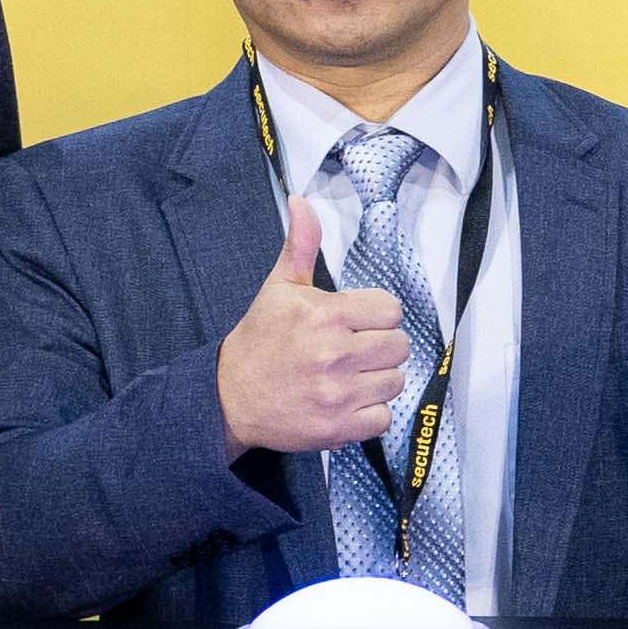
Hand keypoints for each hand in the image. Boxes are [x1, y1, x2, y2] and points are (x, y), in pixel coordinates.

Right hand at [214, 192, 415, 459]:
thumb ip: (300, 245)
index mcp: (325, 315)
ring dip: (377, 380)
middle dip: (379, 347)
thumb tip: (302, 200)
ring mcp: (337, 394)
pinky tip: (346, 403)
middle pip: (399, 346)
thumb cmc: (259, 340)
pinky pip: (384, 418)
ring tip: (348, 377)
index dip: (375, 316)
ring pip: (395, 382)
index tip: (354, 323)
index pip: (390, 311)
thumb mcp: (278, 288)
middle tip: (351, 352)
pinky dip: (369, 414)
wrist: (228, 398)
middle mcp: (334, 354)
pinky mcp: (337, 428)